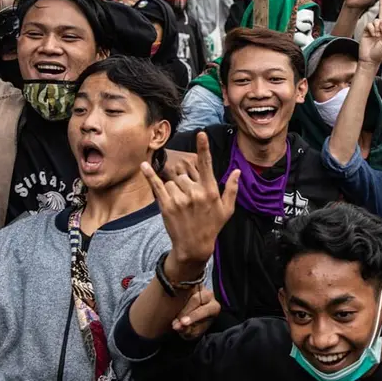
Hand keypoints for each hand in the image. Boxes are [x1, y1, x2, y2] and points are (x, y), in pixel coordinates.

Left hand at [141, 131, 238, 264]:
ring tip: (181, 205)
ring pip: (172, 182)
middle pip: (184, 175)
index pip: (207, 165)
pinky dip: (150, 175)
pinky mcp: (166, 206)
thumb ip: (231, 189)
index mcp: (210, 191)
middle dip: (185, 183)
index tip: (201, 134)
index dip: (204, 149)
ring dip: (174, 189)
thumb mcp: (227, 209)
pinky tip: (144, 166)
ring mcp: (180, 199)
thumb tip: (237, 172)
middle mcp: (195, 193)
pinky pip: (157, 185)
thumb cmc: (212, 226)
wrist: (194, 247)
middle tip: (189, 200)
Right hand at [171, 288, 220, 339]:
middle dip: (184, 311)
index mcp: (214, 307)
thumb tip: (177, 326)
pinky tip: (171, 300)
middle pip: (196, 299)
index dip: (193, 316)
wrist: (194, 320)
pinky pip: (182, 285)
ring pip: (188, 290)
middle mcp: (209, 295)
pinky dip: (176, 292)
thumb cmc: (195, 327)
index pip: (204, 310)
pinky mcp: (190, 284)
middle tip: (175, 322)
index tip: (183, 322)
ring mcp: (200, 287)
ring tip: (172, 313)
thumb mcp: (192, 333)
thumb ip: (186, 330)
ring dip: (179, 301)